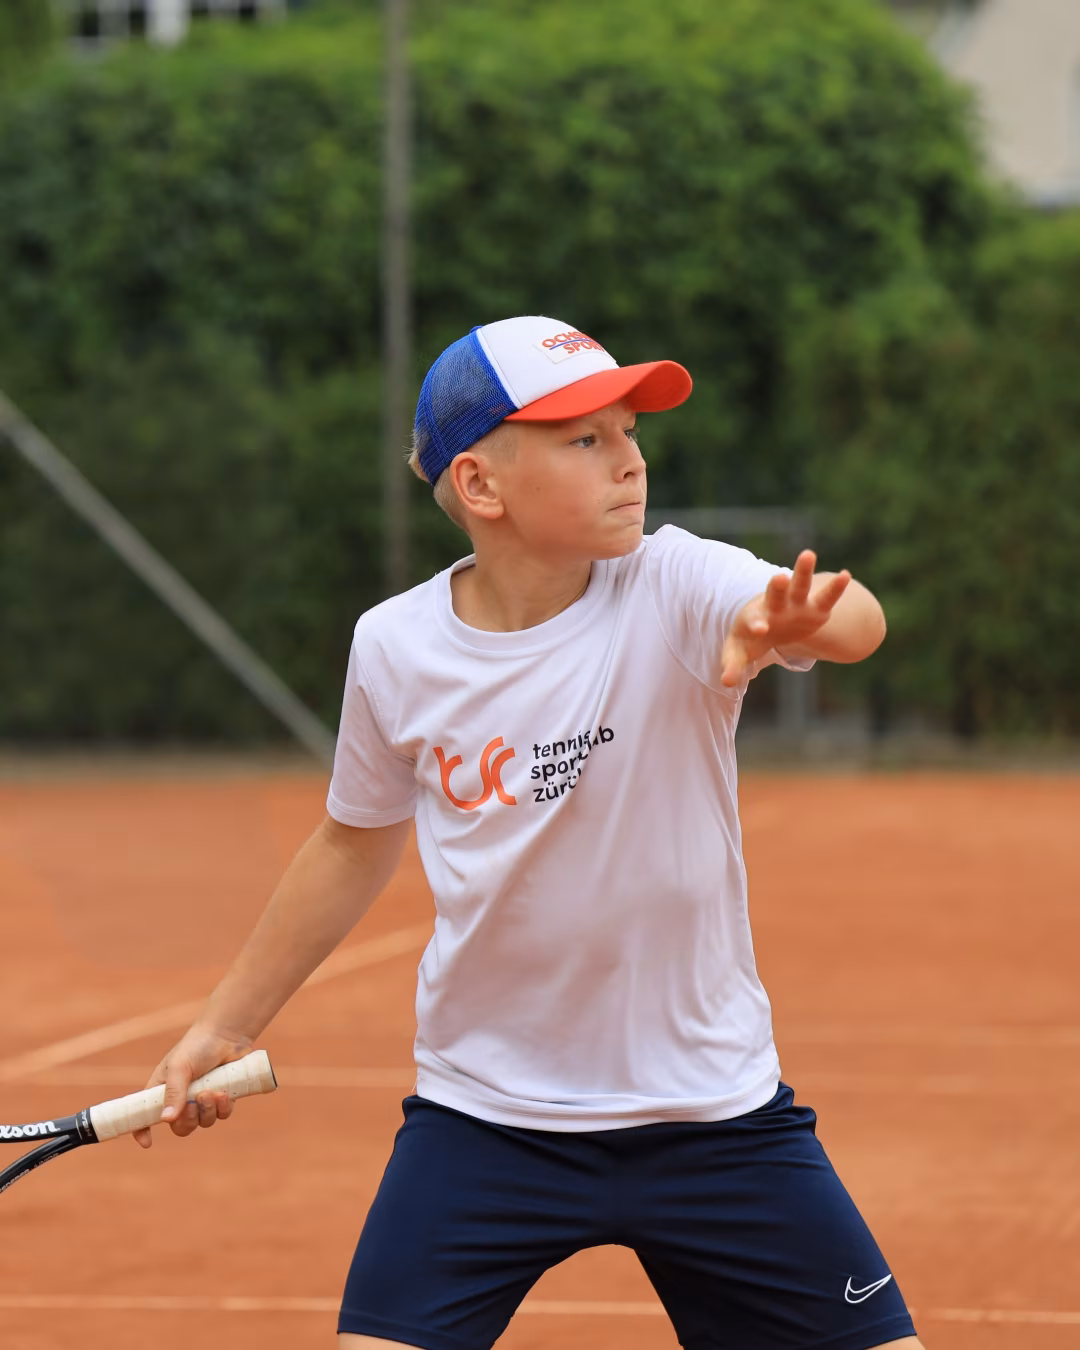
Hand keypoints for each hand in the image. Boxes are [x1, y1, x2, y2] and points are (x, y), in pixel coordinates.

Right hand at [132, 1024, 254, 1148]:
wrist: (228, 1034)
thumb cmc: (197, 1046)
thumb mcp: (180, 1067)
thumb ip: (174, 1093)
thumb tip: (166, 1120)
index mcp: (162, 1090)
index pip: (146, 1116)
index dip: (143, 1131)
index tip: (147, 1143)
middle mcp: (181, 1098)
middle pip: (180, 1127)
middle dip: (187, 1120)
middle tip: (193, 1102)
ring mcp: (202, 1099)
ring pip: (202, 1123)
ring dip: (207, 1111)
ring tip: (211, 1091)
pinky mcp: (222, 1098)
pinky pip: (221, 1115)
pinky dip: (222, 1107)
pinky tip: (224, 1093)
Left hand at [720, 550, 850, 687]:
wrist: (768, 626)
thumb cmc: (750, 639)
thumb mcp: (739, 652)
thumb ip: (732, 665)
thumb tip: (726, 683)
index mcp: (755, 617)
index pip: (755, 620)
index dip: (758, 624)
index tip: (760, 629)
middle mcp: (775, 606)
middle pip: (775, 593)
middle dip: (778, 586)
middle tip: (779, 576)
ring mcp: (795, 604)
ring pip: (799, 585)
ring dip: (803, 571)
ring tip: (808, 554)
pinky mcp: (815, 608)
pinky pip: (827, 596)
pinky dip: (836, 588)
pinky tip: (845, 574)